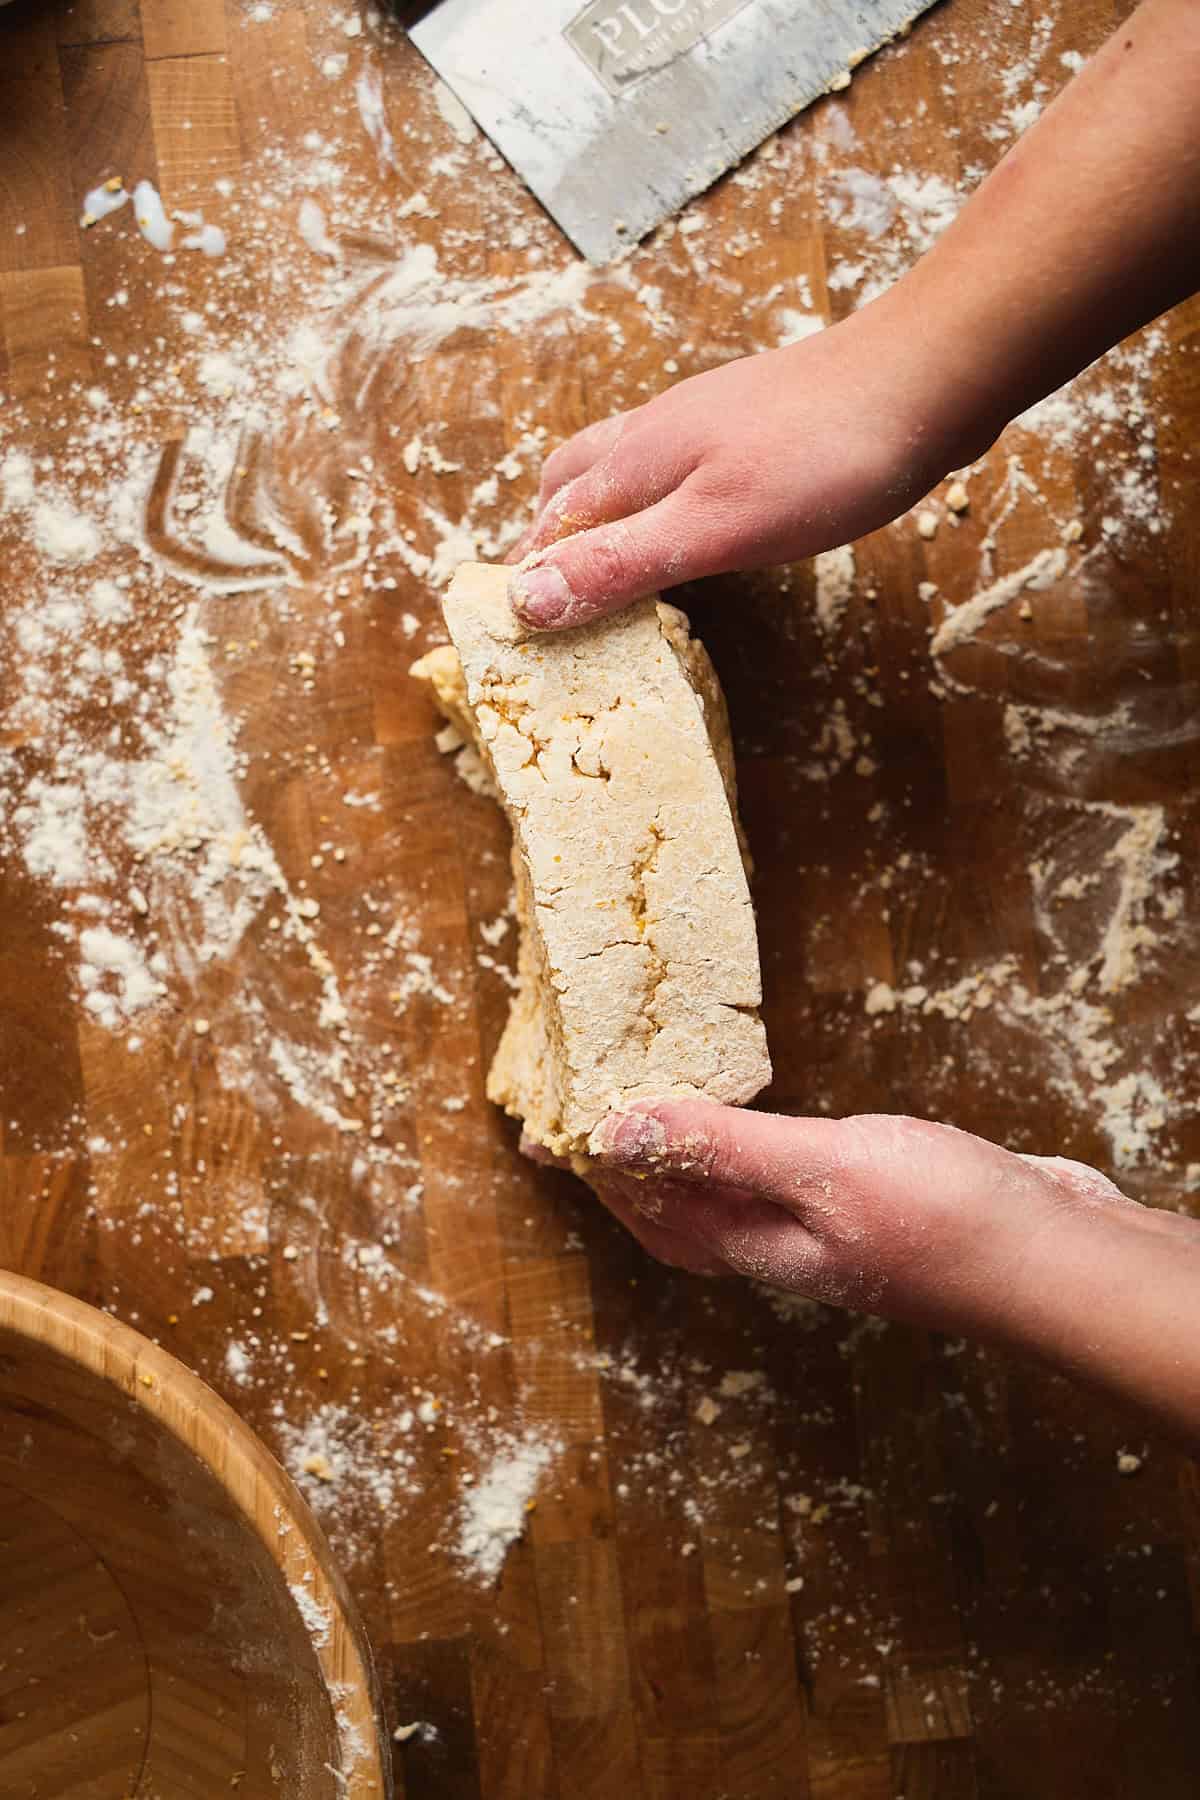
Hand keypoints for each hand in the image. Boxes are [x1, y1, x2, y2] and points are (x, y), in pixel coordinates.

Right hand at [506, 291, 986, 629]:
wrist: (923, 378)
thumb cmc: (824, 457)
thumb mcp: (713, 529)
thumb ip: (621, 562)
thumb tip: (526, 599)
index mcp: (634, 461)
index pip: (550, 525)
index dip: (525, 577)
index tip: (512, 630)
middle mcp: (655, 432)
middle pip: (570, 484)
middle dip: (547, 536)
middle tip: (547, 595)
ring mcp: (702, 420)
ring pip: (620, 466)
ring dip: (598, 513)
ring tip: (602, 561)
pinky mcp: (749, 421)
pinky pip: (673, 461)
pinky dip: (653, 499)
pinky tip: (689, 522)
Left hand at [583, 1099, 1199, 1445]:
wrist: (1056, 1261)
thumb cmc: (946, 1221)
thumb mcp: (822, 1167)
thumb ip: (721, 1148)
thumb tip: (617, 1131)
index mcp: (756, 1243)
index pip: (647, 1209)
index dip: (596, 1170)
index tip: (550, 1130)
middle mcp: (781, 1246)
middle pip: (676, 1214)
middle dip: (625, 1171)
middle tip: (584, 1117)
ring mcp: (825, 1233)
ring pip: (725, 1200)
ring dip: (681, 1159)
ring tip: (653, 1113)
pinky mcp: (868, 1209)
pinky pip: (776, 1182)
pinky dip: (743, 1152)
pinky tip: (758, 1126)